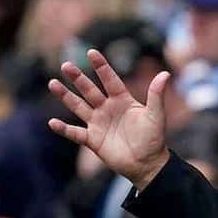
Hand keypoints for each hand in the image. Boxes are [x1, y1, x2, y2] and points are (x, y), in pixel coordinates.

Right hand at [48, 49, 173, 189]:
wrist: (148, 165)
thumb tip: (166, 74)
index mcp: (122, 100)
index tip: (91, 52)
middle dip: (78, 78)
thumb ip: (156, 95)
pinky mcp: (93, 140)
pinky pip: (75, 133)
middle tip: (66, 65)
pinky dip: (64, 129)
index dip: (101, 67)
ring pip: (78, 106)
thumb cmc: (154, 139)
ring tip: (53, 83)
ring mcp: (98, 123)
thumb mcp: (156, 116)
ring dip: (66, 96)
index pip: (110, 80)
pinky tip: (52, 122)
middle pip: (90, 90)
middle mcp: (107, 109)